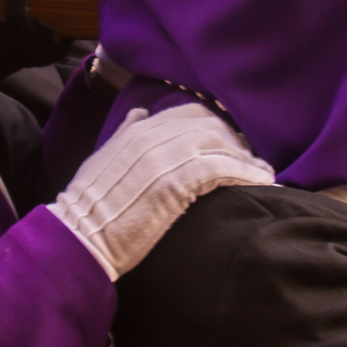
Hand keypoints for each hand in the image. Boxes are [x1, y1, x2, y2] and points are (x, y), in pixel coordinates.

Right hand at [48, 103, 273, 277]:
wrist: (82, 234)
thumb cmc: (90, 205)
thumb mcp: (103, 157)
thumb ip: (125, 132)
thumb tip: (141, 113)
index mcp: (137, 129)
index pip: (188, 112)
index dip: (215, 124)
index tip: (231, 140)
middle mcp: (153, 135)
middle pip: (210, 125)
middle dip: (236, 140)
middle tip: (253, 158)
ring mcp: (165, 158)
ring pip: (220, 144)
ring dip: (247, 158)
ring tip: (264, 172)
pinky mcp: (177, 182)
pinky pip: (222, 168)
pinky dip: (247, 173)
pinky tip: (262, 182)